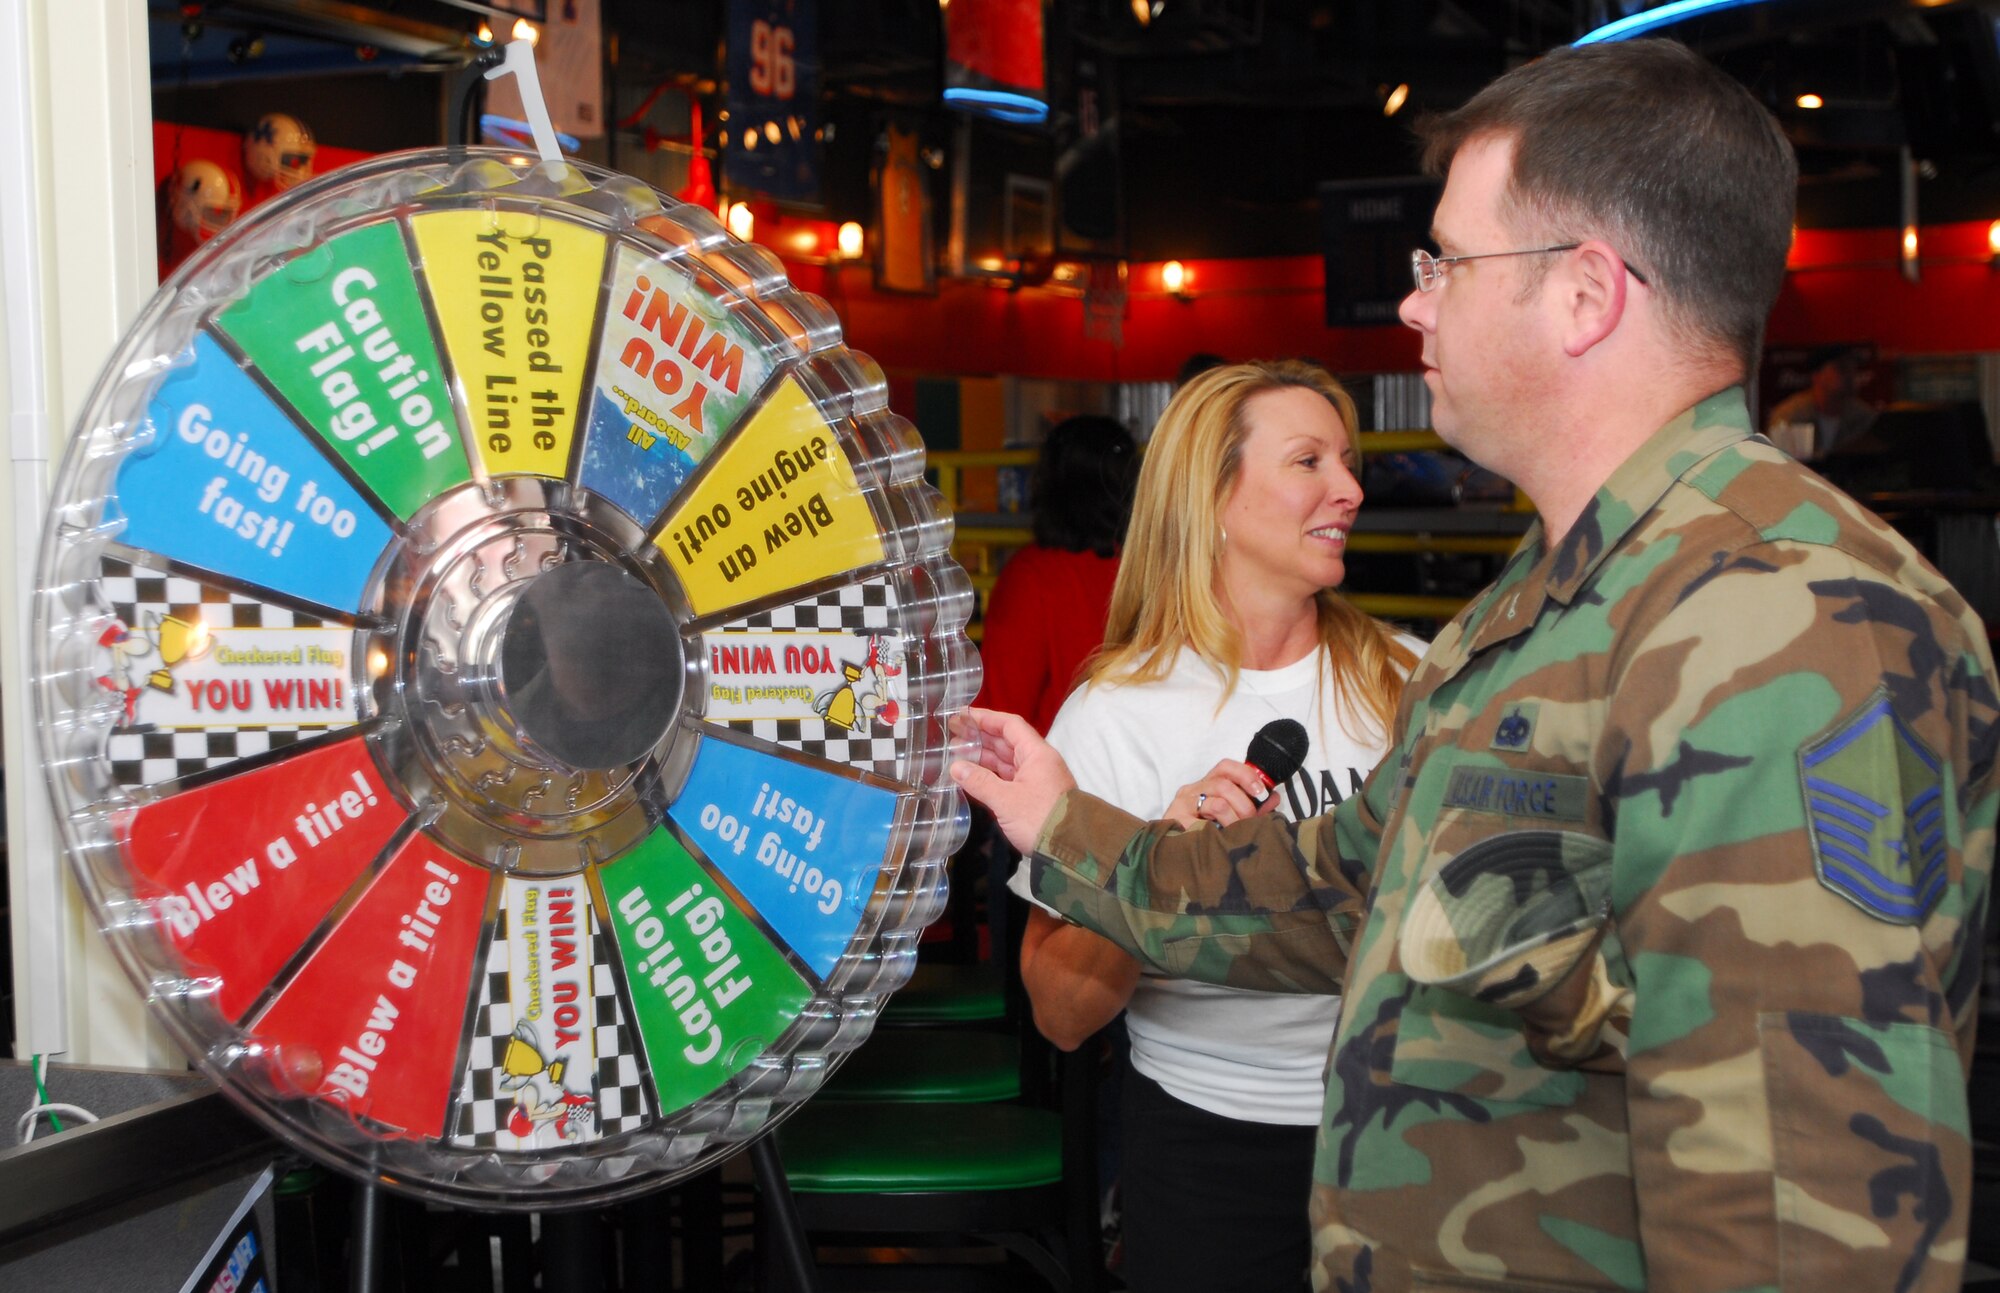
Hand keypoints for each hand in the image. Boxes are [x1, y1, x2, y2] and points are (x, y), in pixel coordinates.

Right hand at [949, 708, 1076, 852]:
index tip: (963, 716)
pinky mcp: (1031, 798)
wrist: (1069, 850)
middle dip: (980, 737)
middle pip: (1006, 742)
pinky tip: (970, 776)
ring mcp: (1035, 780)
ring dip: (982, 757)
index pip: (1010, 725)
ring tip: (955, 754)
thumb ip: (979, 781)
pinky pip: (1007, 779)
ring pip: (1005, 762)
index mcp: (1037, 754)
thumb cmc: (1040, 818)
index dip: (986, 718)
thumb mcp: (1006, 800)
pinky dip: (989, 776)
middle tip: (952, 734)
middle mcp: (1038, 762)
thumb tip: (956, 767)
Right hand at [1164, 758, 1283, 828]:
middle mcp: (1193, 790)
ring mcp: (1182, 803)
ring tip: (1236, 832)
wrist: (1173, 858)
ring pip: (1218, 802)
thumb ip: (1252, 807)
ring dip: (1235, 818)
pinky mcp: (1177, 818)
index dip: (1246, 774)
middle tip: (1250, 820)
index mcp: (1206, 785)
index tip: (1261, 792)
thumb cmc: (1204, 835)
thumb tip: (1273, 797)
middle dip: (1244, 803)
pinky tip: (1221, 838)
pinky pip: (1205, 820)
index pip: (1225, 767)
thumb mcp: (1230, 817)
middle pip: (1224, 784)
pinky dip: (1220, 829)